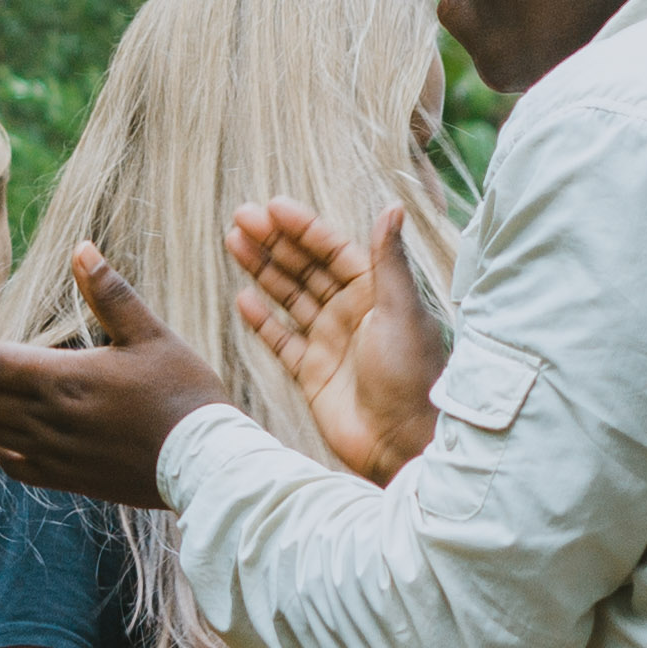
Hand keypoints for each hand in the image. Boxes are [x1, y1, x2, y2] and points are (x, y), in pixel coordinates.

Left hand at [0, 247, 234, 512]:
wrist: (205, 461)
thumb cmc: (184, 391)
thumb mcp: (151, 333)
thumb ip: (109, 293)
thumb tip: (81, 249)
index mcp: (65, 379)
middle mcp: (50, 419)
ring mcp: (56, 452)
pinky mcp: (68, 477)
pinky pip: (15, 464)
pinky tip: (4, 434)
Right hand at [228, 202, 444, 480]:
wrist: (403, 441)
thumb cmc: (413, 374)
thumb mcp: (402, 310)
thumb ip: (388, 261)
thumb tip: (394, 206)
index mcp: (375, 292)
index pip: (332, 250)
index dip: (303, 227)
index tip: (272, 206)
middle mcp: (351, 312)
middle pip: (305, 267)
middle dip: (274, 241)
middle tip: (240, 216)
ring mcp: (330, 342)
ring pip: (289, 297)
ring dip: (263, 270)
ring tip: (233, 242)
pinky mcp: (313, 373)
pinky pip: (281, 340)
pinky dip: (262, 321)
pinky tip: (242, 299)